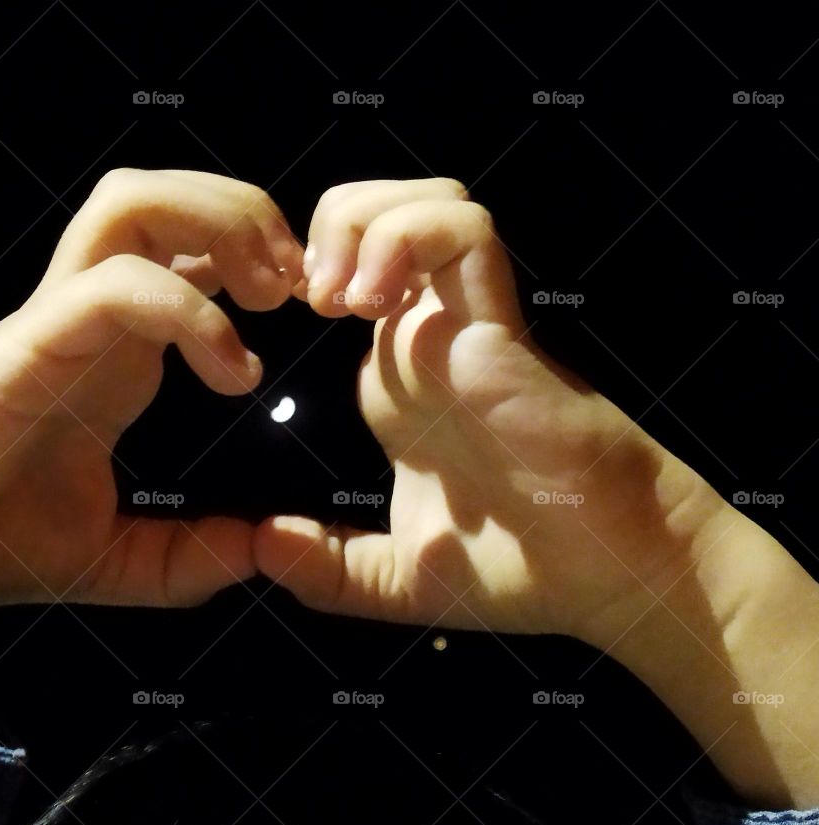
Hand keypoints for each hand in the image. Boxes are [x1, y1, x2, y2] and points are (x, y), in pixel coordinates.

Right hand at [0, 169, 302, 626]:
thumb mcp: (115, 560)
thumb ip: (188, 558)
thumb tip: (259, 552)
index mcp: (115, 352)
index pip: (184, 252)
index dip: (253, 254)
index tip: (306, 307)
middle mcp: (89, 319)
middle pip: (164, 197)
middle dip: (246, 213)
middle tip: (296, 283)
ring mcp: (57, 322)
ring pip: (134, 204)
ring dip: (219, 227)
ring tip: (268, 293)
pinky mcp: (30, 345)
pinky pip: (118, 287)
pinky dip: (191, 312)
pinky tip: (232, 372)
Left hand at [255, 178, 728, 642]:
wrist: (611, 577)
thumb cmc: (518, 569)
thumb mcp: (395, 578)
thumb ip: (325, 569)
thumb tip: (258, 546)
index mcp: (400, 380)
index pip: (345, 276)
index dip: (295, 275)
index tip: (259, 323)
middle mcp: (428, 340)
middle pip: (377, 211)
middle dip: (322, 228)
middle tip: (297, 298)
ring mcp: (467, 329)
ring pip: (422, 202)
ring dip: (360, 224)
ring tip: (334, 299)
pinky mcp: (501, 330)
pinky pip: (464, 235)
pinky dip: (406, 242)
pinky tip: (369, 305)